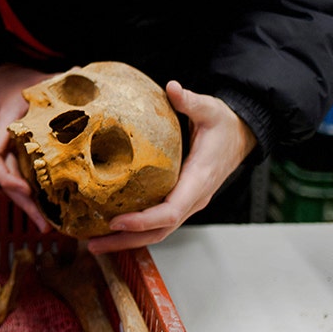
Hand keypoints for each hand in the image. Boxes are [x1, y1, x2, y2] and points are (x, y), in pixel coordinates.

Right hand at [0, 63, 52, 231]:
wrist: (2, 79)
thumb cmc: (20, 80)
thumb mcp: (39, 80)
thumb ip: (61, 80)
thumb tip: (83, 77)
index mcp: (0, 125)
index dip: (6, 177)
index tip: (25, 190)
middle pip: (4, 179)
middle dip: (22, 203)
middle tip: (43, 224)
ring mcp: (3, 151)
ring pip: (11, 183)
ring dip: (27, 205)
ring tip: (47, 226)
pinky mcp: (12, 156)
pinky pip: (18, 178)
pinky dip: (31, 194)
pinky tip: (48, 208)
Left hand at [86, 80, 257, 253]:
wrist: (240, 137)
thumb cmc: (223, 124)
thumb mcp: (210, 109)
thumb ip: (190, 101)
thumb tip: (172, 88)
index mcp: (199, 180)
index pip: (171, 211)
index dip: (143, 220)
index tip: (116, 220)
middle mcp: (193, 199)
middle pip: (159, 231)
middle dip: (126, 240)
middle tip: (92, 244)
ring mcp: (187, 203)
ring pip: (157, 232)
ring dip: (126, 240)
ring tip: (94, 243)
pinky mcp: (179, 201)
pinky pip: (157, 222)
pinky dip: (134, 230)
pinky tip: (110, 228)